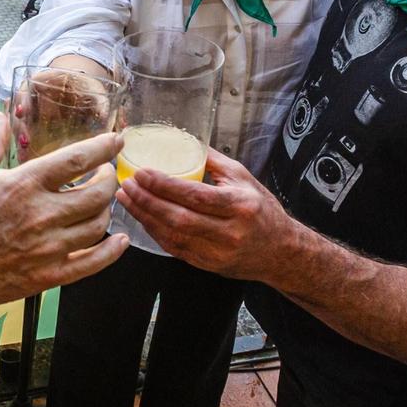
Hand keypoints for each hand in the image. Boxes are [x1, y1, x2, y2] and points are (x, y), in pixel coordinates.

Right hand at [0, 116, 126, 303]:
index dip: (104, 147)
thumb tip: (1, 116)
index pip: (77, 159)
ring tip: (100, 202)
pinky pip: (92, 262)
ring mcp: (49, 246)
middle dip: (109, 179)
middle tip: (105, 173)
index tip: (116, 141)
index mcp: (25, 184)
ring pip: (98, 225)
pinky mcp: (50, 274)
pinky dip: (111, 252)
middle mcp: (43, 214)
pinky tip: (119, 241)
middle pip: (97, 193)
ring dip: (106, 210)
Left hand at [117, 149, 299, 282]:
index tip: (142, 173)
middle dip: (147, 201)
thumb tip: (185, 142)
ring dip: (145, 217)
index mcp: (239, 205)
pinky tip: (142, 218)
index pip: (195, 195)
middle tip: (127, 185)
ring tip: (127, 200)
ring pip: (172, 236)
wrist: (280, 251)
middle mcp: (229, 231)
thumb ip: (214, 161)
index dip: (164, 185)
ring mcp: (217, 252)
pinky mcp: (208, 265)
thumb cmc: (262, 211)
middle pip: (178, 217)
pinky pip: (175, 249)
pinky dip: (155, 232)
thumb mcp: (244, 178)